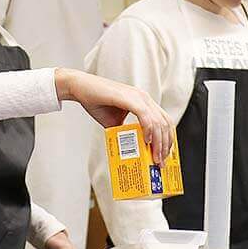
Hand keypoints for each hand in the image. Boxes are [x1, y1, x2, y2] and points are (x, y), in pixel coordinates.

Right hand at [54, 68, 172, 163]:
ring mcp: (138, 97)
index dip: (167, 139)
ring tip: (155, 156)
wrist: (80, 88)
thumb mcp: (113, 122)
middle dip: (166, 144)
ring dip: (159, 142)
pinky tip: (147, 141)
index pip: (164, 121)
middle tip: (161, 161)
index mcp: (143, 102)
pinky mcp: (129, 98)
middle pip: (165, 122)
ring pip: (158, 121)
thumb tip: (131, 151)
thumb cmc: (96, 102)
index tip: (164, 155)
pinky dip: (149, 129)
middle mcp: (144, 98)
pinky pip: (145, 116)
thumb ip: (125, 133)